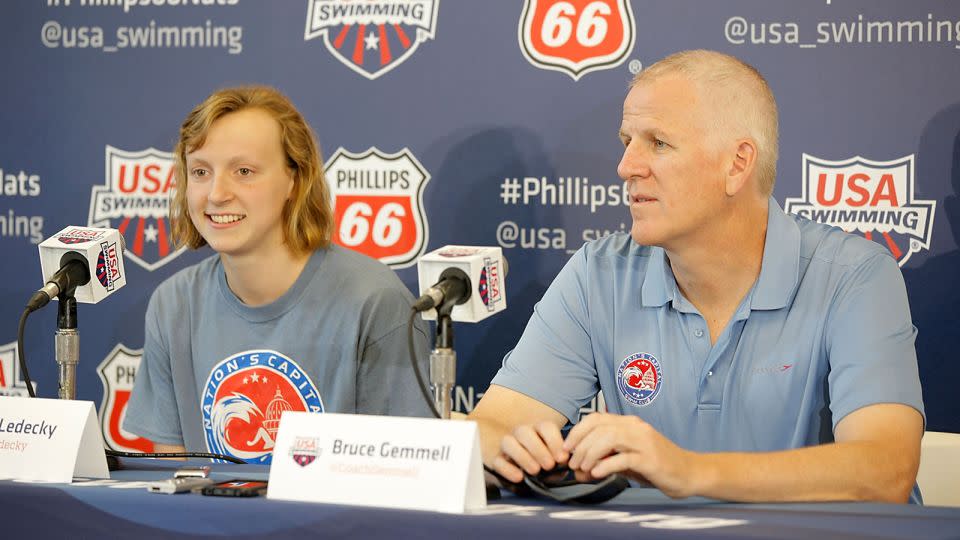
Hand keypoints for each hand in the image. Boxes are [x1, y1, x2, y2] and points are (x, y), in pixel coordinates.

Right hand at [492, 421, 569, 483]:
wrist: (524, 475)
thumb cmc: (542, 465)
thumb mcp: (554, 463)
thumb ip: (559, 461)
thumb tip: (564, 461)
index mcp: (538, 430)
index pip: (545, 426)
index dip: (555, 441)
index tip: (562, 459)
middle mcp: (521, 434)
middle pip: (524, 432)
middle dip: (538, 449)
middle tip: (549, 466)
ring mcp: (507, 446)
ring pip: (508, 442)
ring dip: (522, 456)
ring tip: (535, 471)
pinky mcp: (496, 460)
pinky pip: (497, 461)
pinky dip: (508, 469)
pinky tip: (519, 477)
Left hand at [563, 412, 699, 497]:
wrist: (689, 473)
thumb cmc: (656, 466)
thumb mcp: (625, 462)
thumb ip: (603, 462)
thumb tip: (578, 471)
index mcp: (629, 424)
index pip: (596, 418)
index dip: (577, 432)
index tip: (567, 448)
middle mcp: (635, 428)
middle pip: (599, 427)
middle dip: (580, 445)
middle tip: (573, 463)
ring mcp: (644, 442)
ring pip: (608, 438)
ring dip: (590, 454)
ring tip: (584, 468)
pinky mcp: (651, 459)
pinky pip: (623, 458)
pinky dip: (606, 465)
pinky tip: (597, 473)